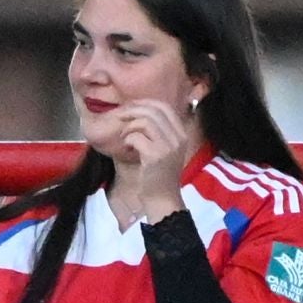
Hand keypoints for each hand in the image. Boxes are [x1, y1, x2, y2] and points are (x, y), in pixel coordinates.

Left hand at [113, 100, 192, 219]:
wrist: (162, 199)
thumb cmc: (159, 174)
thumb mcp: (165, 149)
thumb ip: (158, 130)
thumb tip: (138, 110)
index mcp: (182, 133)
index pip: (164, 106)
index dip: (145, 103)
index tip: (131, 108)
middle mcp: (178, 138)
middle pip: (153, 110)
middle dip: (132, 110)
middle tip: (120, 118)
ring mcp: (168, 147)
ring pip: (144, 121)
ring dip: (129, 127)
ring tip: (125, 138)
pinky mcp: (155, 156)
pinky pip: (136, 137)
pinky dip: (128, 140)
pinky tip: (127, 149)